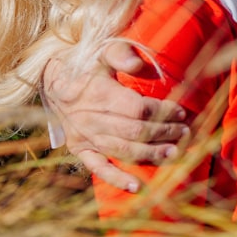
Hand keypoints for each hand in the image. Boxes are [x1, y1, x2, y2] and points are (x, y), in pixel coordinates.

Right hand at [42, 41, 188, 191]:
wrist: (51, 79)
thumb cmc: (85, 63)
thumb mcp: (101, 50)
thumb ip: (120, 54)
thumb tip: (137, 65)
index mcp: (99, 94)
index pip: (138, 109)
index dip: (162, 112)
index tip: (181, 112)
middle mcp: (91, 118)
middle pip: (135, 132)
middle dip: (164, 133)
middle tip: (184, 133)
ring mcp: (84, 136)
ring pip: (123, 150)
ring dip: (150, 154)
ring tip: (173, 153)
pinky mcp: (79, 149)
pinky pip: (98, 168)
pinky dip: (117, 179)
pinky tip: (136, 187)